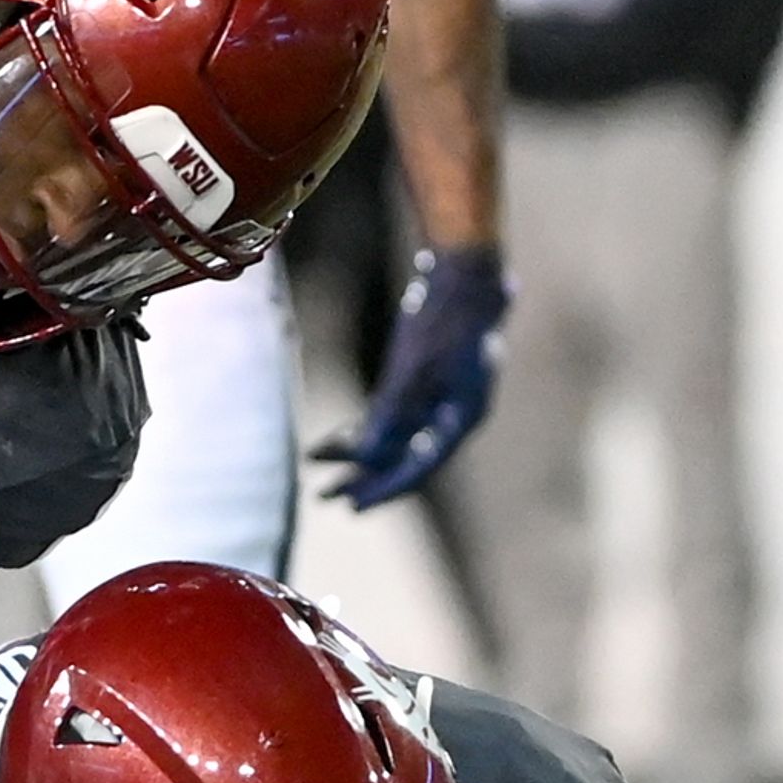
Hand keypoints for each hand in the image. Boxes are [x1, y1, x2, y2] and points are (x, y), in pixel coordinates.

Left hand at [317, 243, 508, 508]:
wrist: (463, 276)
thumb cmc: (441, 321)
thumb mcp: (412, 369)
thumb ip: (392, 413)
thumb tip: (367, 455)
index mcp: (461, 417)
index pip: (420, 467)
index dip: (385, 488)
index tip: (352, 506)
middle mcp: (453, 415)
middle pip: (406, 457)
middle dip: (365, 477)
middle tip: (327, 497)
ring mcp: (442, 397)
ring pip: (397, 436)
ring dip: (359, 452)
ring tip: (319, 462)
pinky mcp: (429, 379)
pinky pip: (395, 414)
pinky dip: (367, 426)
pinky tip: (339, 437)